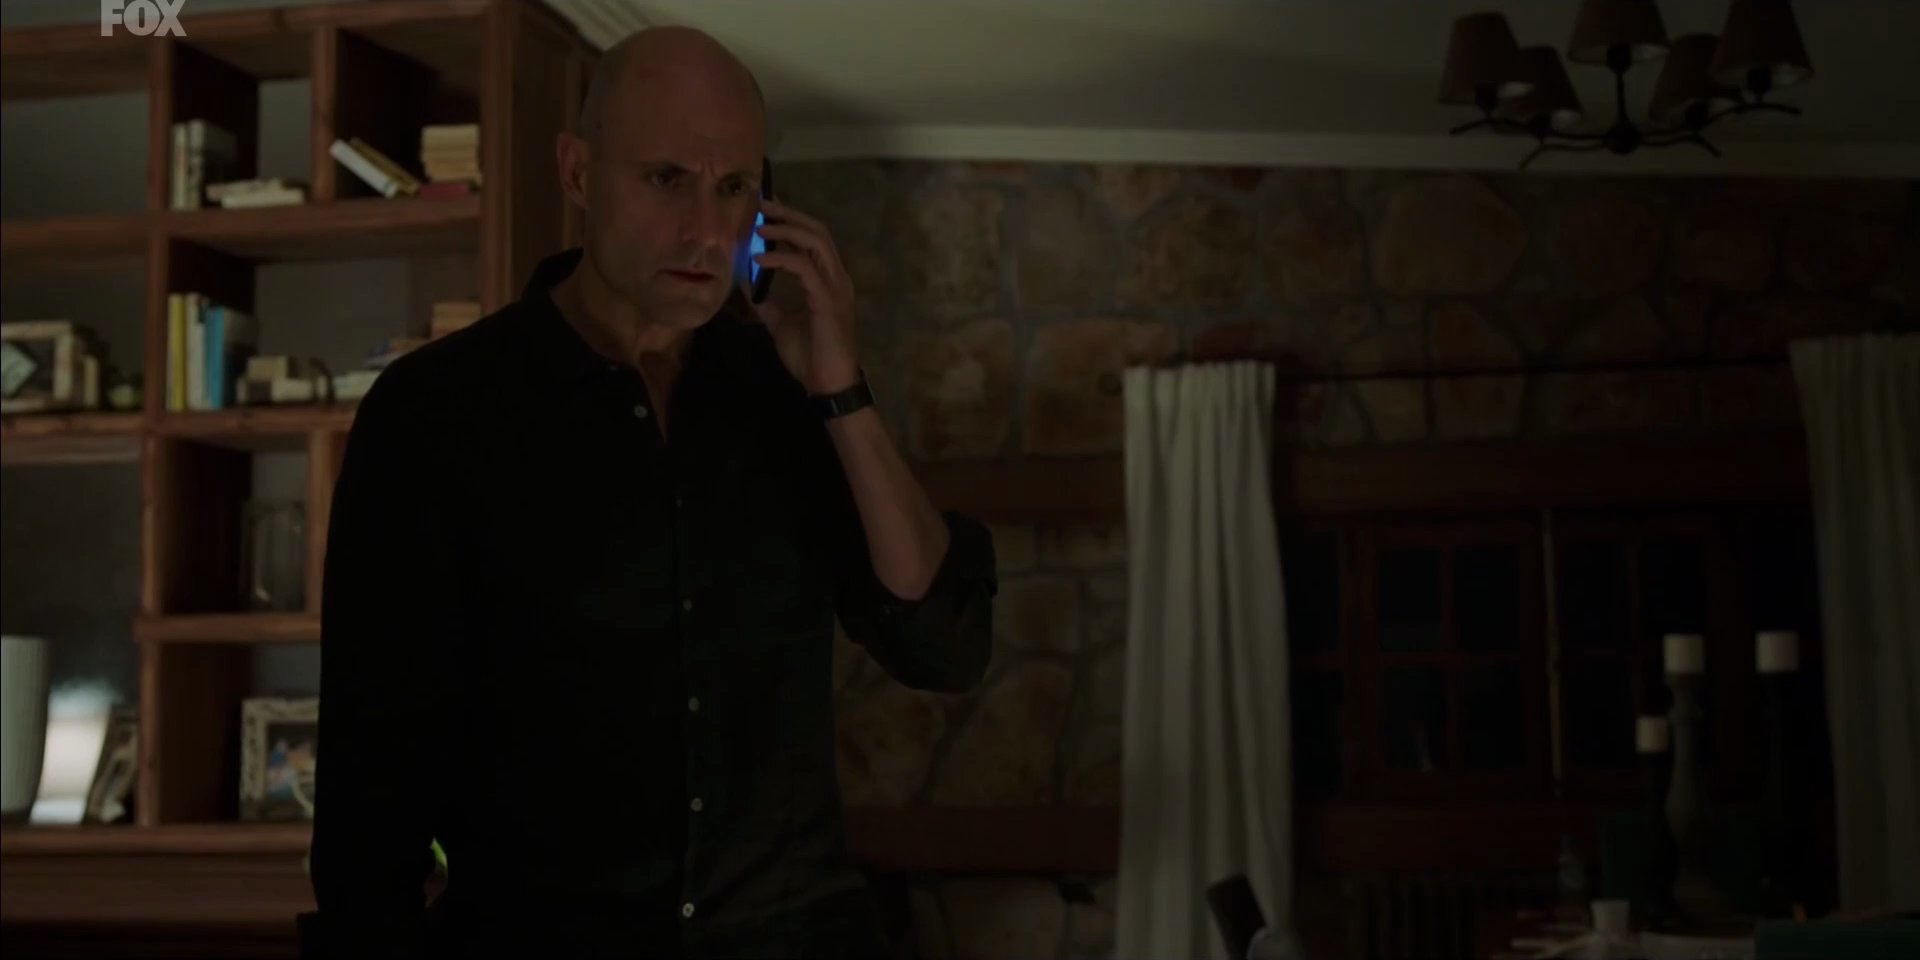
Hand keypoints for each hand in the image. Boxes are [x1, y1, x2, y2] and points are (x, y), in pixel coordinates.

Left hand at [748, 199, 861, 393]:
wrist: (827, 383)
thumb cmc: (809, 356)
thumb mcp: (780, 323)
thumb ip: (767, 302)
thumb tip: (745, 283)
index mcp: (828, 281)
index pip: (813, 240)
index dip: (791, 222)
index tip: (764, 212)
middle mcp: (836, 278)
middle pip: (818, 232)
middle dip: (789, 215)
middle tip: (761, 205)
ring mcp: (835, 287)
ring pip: (816, 242)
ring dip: (787, 230)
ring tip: (758, 227)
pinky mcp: (827, 300)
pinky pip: (804, 268)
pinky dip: (781, 259)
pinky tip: (759, 259)